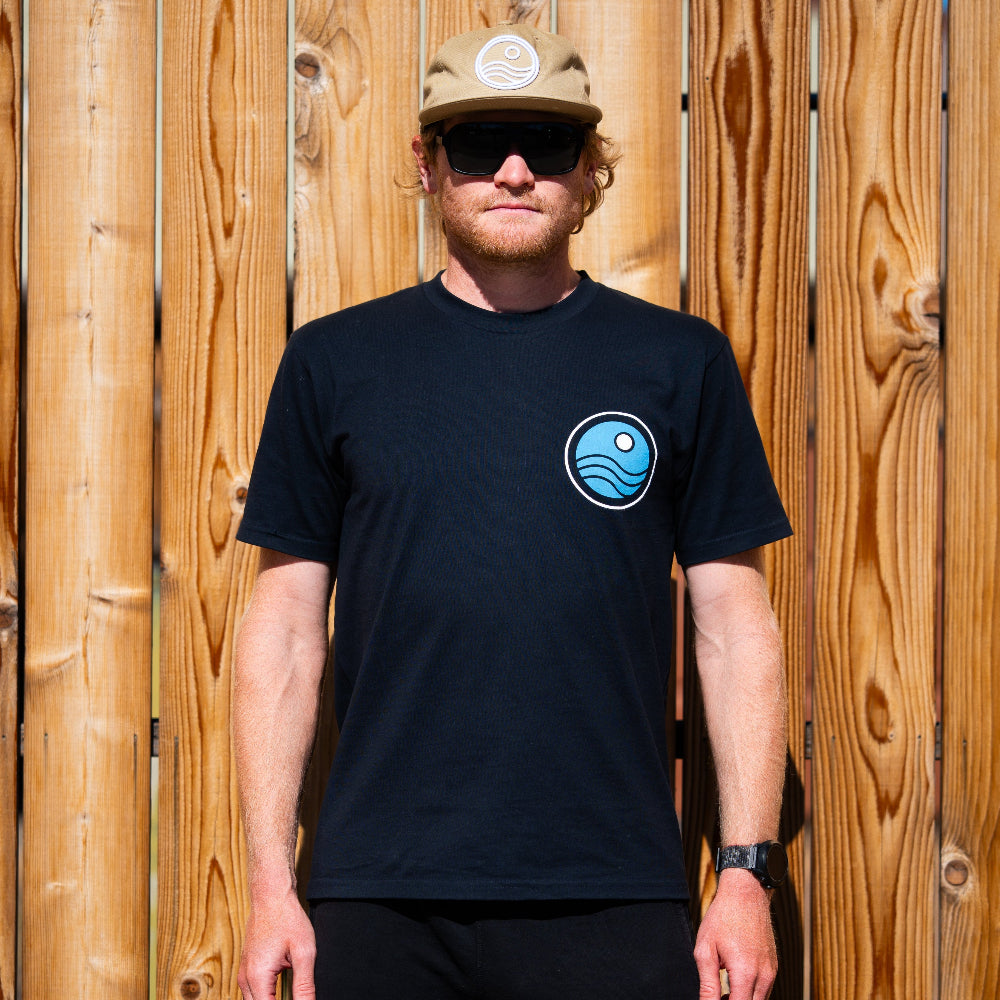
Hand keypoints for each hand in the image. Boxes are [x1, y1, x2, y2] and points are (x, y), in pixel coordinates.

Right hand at [237, 889, 316, 999]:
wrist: (271, 895)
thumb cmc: (287, 918)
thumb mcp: (304, 953)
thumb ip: (305, 986)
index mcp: (258, 978)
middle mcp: (246, 979)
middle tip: (299, 996)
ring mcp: (244, 973)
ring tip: (292, 994)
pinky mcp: (247, 968)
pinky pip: (253, 993)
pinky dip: (266, 997)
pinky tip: (280, 995)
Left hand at [693, 870, 776, 999]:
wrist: (746, 893)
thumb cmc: (723, 917)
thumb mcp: (706, 949)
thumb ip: (707, 984)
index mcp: (745, 973)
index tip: (714, 999)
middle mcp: (764, 976)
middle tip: (717, 996)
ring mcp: (771, 971)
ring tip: (723, 991)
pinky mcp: (773, 966)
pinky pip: (764, 990)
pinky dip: (750, 992)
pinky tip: (735, 981)